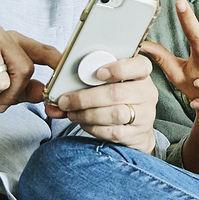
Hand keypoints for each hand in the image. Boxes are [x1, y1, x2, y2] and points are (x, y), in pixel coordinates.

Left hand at [45, 53, 159, 153]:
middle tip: (66, 101)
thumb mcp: (108, 84)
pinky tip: (84, 123)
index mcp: (142, 73)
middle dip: (86, 98)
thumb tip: (51, 101)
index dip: (119, 68)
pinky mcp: (138, 134)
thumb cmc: (118, 99)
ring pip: (115, 114)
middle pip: (117, 93)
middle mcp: (147, 92)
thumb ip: (83, 85)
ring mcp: (146, 114)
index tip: (98, 73)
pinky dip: (94, 128)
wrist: (137, 128)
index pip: (140, 66)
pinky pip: (114, 131)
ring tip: (72, 113)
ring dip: (87, 114)